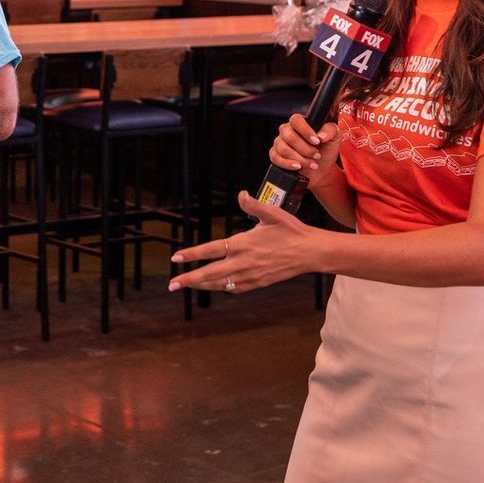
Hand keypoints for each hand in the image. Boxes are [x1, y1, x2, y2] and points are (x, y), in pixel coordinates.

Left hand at [169, 191, 320, 294]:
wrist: (311, 252)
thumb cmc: (291, 231)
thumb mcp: (273, 213)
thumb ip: (254, 205)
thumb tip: (241, 194)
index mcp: (244, 244)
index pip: (211, 250)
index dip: (192, 254)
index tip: (176, 257)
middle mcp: (244, 262)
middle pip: (211, 273)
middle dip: (189, 279)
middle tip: (172, 284)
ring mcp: (251, 275)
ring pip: (221, 283)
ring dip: (202, 285)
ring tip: (187, 284)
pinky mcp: (259, 283)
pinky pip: (236, 288)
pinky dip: (222, 288)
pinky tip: (215, 286)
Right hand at [270, 114, 341, 176]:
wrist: (321, 169)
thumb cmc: (326, 151)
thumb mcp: (334, 138)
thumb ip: (330, 131)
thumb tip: (321, 135)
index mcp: (299, 123)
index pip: (296, 120)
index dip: (305, 131)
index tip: (317, 141)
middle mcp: (287, 131)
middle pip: (290, 137)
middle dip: (306, 149)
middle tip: (317, 155)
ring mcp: (279, 143)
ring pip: (284, 149)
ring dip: (300, 159)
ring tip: (312, 164)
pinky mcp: (275, 155)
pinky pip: (276, 158)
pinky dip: (288, 164)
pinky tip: (298, 167)